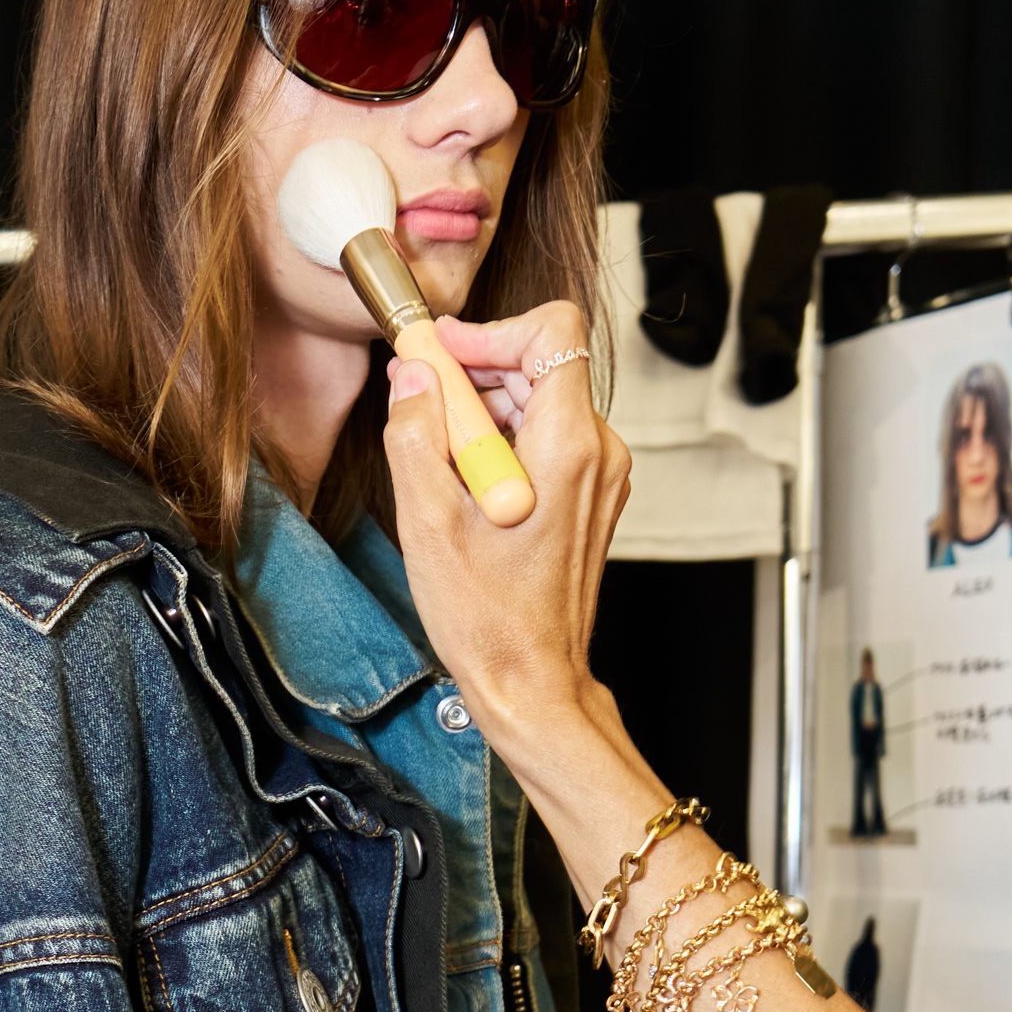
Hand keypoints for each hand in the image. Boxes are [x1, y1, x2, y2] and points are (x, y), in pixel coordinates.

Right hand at [382, 303, 630, 738]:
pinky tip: (461, 481)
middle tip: (418, 401)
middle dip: (474, 372)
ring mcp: (599, 476)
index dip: (491, 331)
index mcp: (568, 446)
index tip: (441, 354)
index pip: (553, 331)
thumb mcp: (428, 521)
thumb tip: (412, 377)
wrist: (531, 681)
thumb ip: (416, 434)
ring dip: (482, 410)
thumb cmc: (489, 619)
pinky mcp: (588, 496)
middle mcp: (597, 453)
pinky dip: (500, 440)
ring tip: (435, 453)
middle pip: (540, 364)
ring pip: (539, 401)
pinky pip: (544, 439)